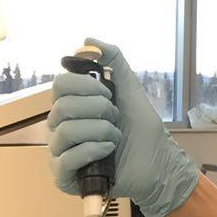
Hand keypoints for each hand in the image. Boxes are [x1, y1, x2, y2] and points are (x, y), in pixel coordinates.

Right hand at [47, 36, 198, 216]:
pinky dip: (92, 150)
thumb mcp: (130, 88)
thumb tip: (88, 40)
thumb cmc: (142, 128)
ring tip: (115, 137)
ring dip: (99, 130)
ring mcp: (61, 152)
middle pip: (61, 106)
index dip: (84, 86)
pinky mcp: (64, 177)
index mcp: (73, 105)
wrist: (158, 162)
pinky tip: (108, 151)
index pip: (59, 85)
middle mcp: (61, 127)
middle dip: (97, 109)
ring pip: (65, 131)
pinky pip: (66, 159)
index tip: (107, 92)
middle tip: (115, 117)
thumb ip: (113, 60)